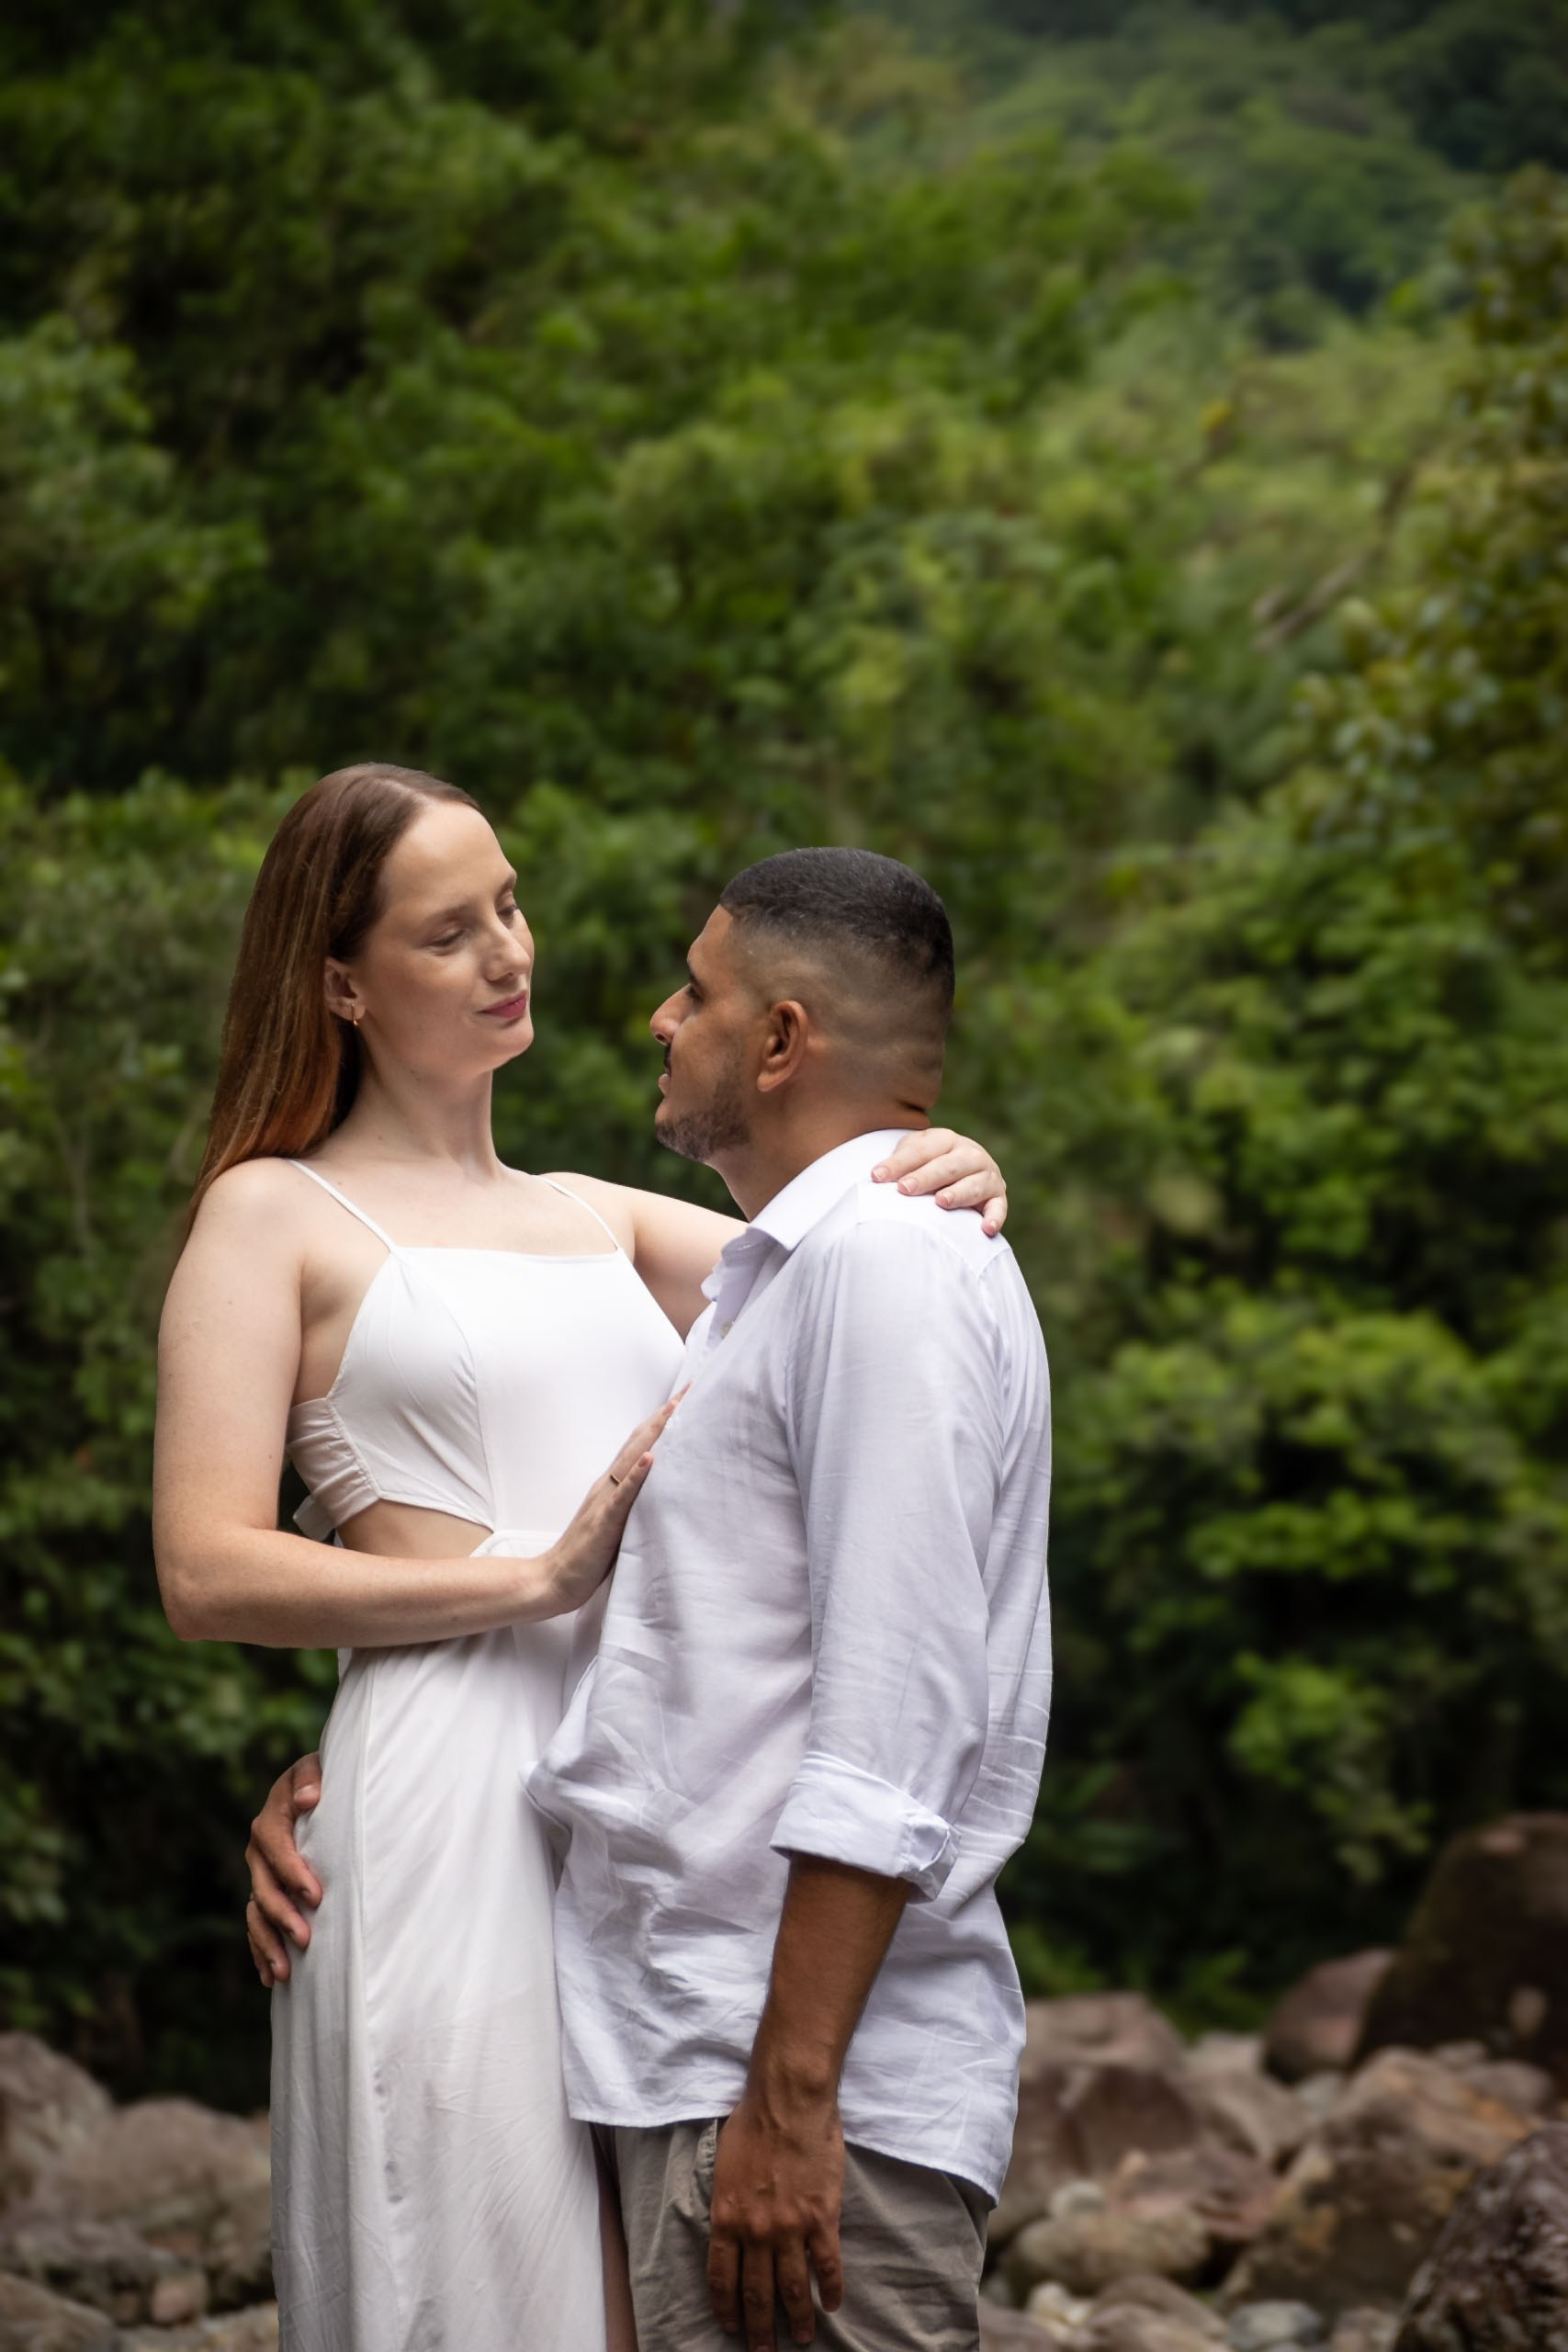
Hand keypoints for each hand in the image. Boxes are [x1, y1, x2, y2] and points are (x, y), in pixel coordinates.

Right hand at [245, 1753, 322, 1987]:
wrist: (315, 1785)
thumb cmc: (324, 1776)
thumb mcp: (320, 1765)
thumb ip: (312, 1776)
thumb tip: (309, 1796)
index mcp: (272, 1818)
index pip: (276, 1847)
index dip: (292, 1872)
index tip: (315, 1895)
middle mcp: (259, 1850)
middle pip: (263, 1887)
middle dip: (282, 1915)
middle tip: (305, 1939)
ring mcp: (259, 1873)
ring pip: (255, 1912)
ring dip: (268, 1942)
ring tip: (284, 1972)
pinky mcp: (264, 1891)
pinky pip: (255, 1924)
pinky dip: (261, 1950)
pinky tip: (271, 1977)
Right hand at [543, 1394, 680, 1613]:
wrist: (555, 1579)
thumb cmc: (588, 1554)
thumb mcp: (617, 1522)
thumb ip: (633, 1501)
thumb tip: (658, 1488)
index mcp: (613, 1485)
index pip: (641, 1445)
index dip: (662, 1421)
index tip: (685, 1398)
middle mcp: (608, 1485)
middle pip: (639, 1441)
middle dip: (664, 1415)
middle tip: (689, 1389)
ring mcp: (605, 1501)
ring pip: (632, 1459)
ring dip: (654, 1433)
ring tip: (675, 1408)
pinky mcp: (605, 1521)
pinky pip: (622, 1495)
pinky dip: (637, 1474)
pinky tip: (651, 1458)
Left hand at [707, 2081, 844, 2350]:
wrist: (788, 2102)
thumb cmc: (753, 2124)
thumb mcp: (724, 2167)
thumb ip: (728, 2202)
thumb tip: (729, 2225)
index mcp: (727, 2218)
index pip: (723, 2278)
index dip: (727, 2307)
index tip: (732, 2326)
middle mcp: (756, 2232)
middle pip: (757, 2293)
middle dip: (760, 2329)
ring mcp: (790, 2228)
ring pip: (793, 2288)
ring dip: (797, 2319)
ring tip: (802, 2338)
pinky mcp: (821, 2219)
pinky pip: (827, 2265)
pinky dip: (830, 2289)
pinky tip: (832, 2304)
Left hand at [871, 1127, 1006, 1234]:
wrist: (959, 1171)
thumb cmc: (928, 1164)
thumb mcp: (913, 1154)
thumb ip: (898, 1162)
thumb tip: (877, 1176)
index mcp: (947, 1140)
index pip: (922, 1150)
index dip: (900, 1163)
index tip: (877, 1176)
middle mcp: (971, 1154)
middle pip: (950, 1165)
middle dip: (927, 1176)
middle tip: (905, 1188)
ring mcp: (988, 1175)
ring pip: (974, 1184)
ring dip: (958, 1193)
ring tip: (941, 1202)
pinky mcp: (997, 1197)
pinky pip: (999, 1208)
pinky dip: (995, 1218)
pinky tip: (985, 1229)